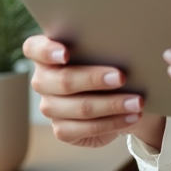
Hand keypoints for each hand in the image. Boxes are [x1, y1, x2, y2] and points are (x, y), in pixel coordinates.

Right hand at [23, 34, 165, 148]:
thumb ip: (101, 43)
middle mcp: (43, 80)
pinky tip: (131, 116)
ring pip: (78, 107)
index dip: (47, 51)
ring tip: (136, 101)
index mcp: (46, 53)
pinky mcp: (62, 129)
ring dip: (111, 104)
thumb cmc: (106, 61)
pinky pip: (85, 129)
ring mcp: (50, 106)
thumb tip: (124, 40)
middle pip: (63, 80)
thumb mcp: (103, 49)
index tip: (66, 53)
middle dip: (94, 79)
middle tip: (121, 77)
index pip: (34, 48)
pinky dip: (113, 122)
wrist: (115, 93)